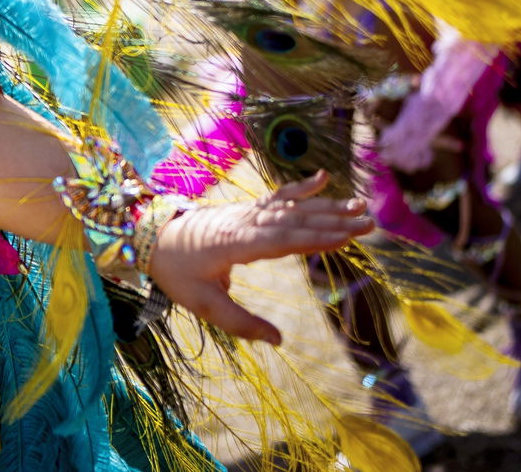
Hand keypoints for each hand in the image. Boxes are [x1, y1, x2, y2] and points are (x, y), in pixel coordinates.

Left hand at [146, 171, 372, 343]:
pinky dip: (299, 187)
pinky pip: (276, 197)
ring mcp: (246, 212)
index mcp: (235, 243)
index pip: (282, 240)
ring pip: (290, 207)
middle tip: (370, 223)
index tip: (347, 236)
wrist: (150, 237)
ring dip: (326, 206)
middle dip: (333, 222)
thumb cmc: (176, 271)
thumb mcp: (202, 304)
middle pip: (295, 221)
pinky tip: (323, 178)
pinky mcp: (245, 210)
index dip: (315, 238)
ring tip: (359, 205)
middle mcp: (245, 222)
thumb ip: (240, 323)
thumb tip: (279, 341)